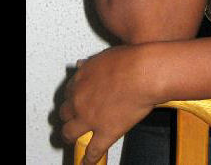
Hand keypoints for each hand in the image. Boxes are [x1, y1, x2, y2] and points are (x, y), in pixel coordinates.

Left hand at [59, 44, 156, 164]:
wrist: (145, 73)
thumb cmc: (132, 60)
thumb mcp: (106, 56)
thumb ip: (91, 64)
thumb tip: (81, 64)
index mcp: (81, 79)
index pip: (69, 91)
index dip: (73, 96)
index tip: (76, 99)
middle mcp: (80, 99)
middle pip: (66, 112)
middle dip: (69, 115)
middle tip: (73, 117)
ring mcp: (91, 118)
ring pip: (70, 133)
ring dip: (71, 136)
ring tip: (73, 139)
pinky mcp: (105, 132)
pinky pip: (92, 151)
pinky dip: (88, 159)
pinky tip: (87, 161)